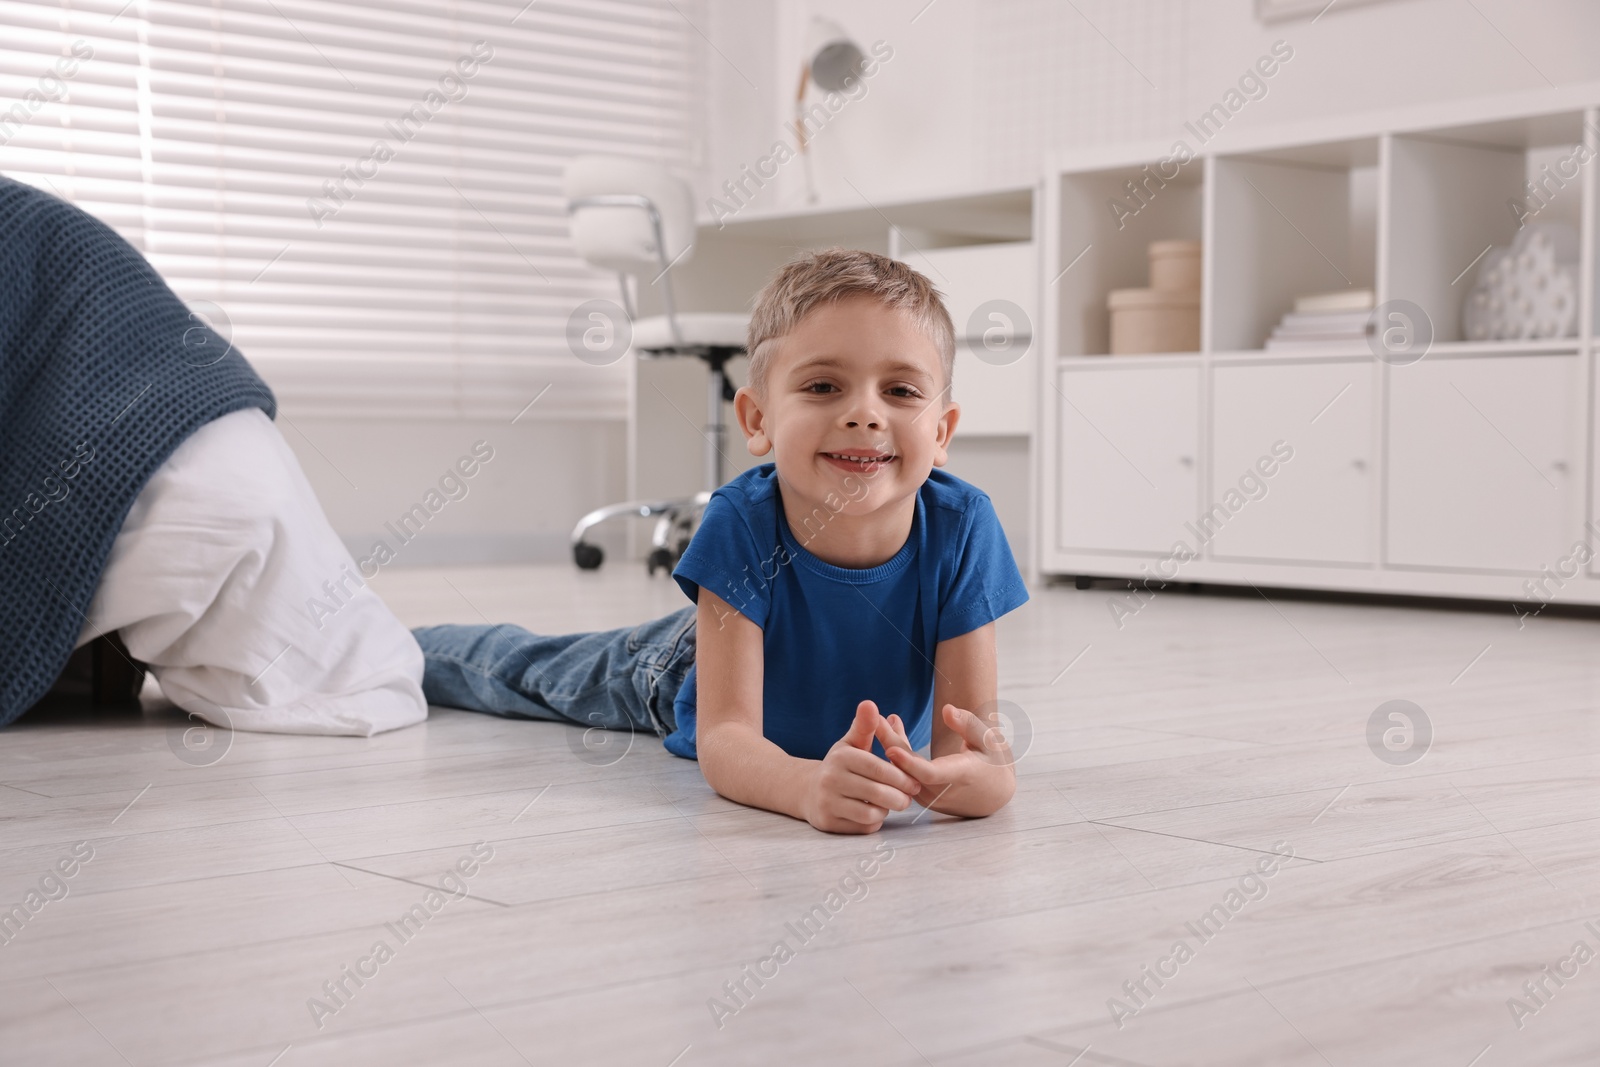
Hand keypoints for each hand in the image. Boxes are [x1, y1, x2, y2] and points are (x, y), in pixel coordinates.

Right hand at [803, 700, 922, 833]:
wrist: (809, 791)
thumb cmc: (841, 766)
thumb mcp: (852, 743)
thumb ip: (865, 726)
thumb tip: (869, 704)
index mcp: (841, 757)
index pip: (879, 769)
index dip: (901, 777)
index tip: (914, 782)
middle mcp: (830, 779)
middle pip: (878, 793)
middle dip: (900, 797)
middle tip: (909, 796)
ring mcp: (827, 802)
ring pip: (871, 813)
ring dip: (887, 810)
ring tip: (891, 803)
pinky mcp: (828, 822)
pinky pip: (863, 827)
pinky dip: (874, 821)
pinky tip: (875, 812)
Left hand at [879, 703, 1015, 813]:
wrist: (993, 794)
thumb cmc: (992, 761)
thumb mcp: (988, 739)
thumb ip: (968, 724)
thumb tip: (947, 709)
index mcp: (961, 776)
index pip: (929, 774)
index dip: (908, 763)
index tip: (889, 747)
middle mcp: (943, 792)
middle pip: (909, 770)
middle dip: (890, 743)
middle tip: (874, 719)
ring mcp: (931, 798)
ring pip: (903, 774)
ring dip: (891, 746)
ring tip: (881, 720)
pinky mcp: (923, 799)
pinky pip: (905, 777)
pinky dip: (897, 757)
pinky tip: (890, 735)